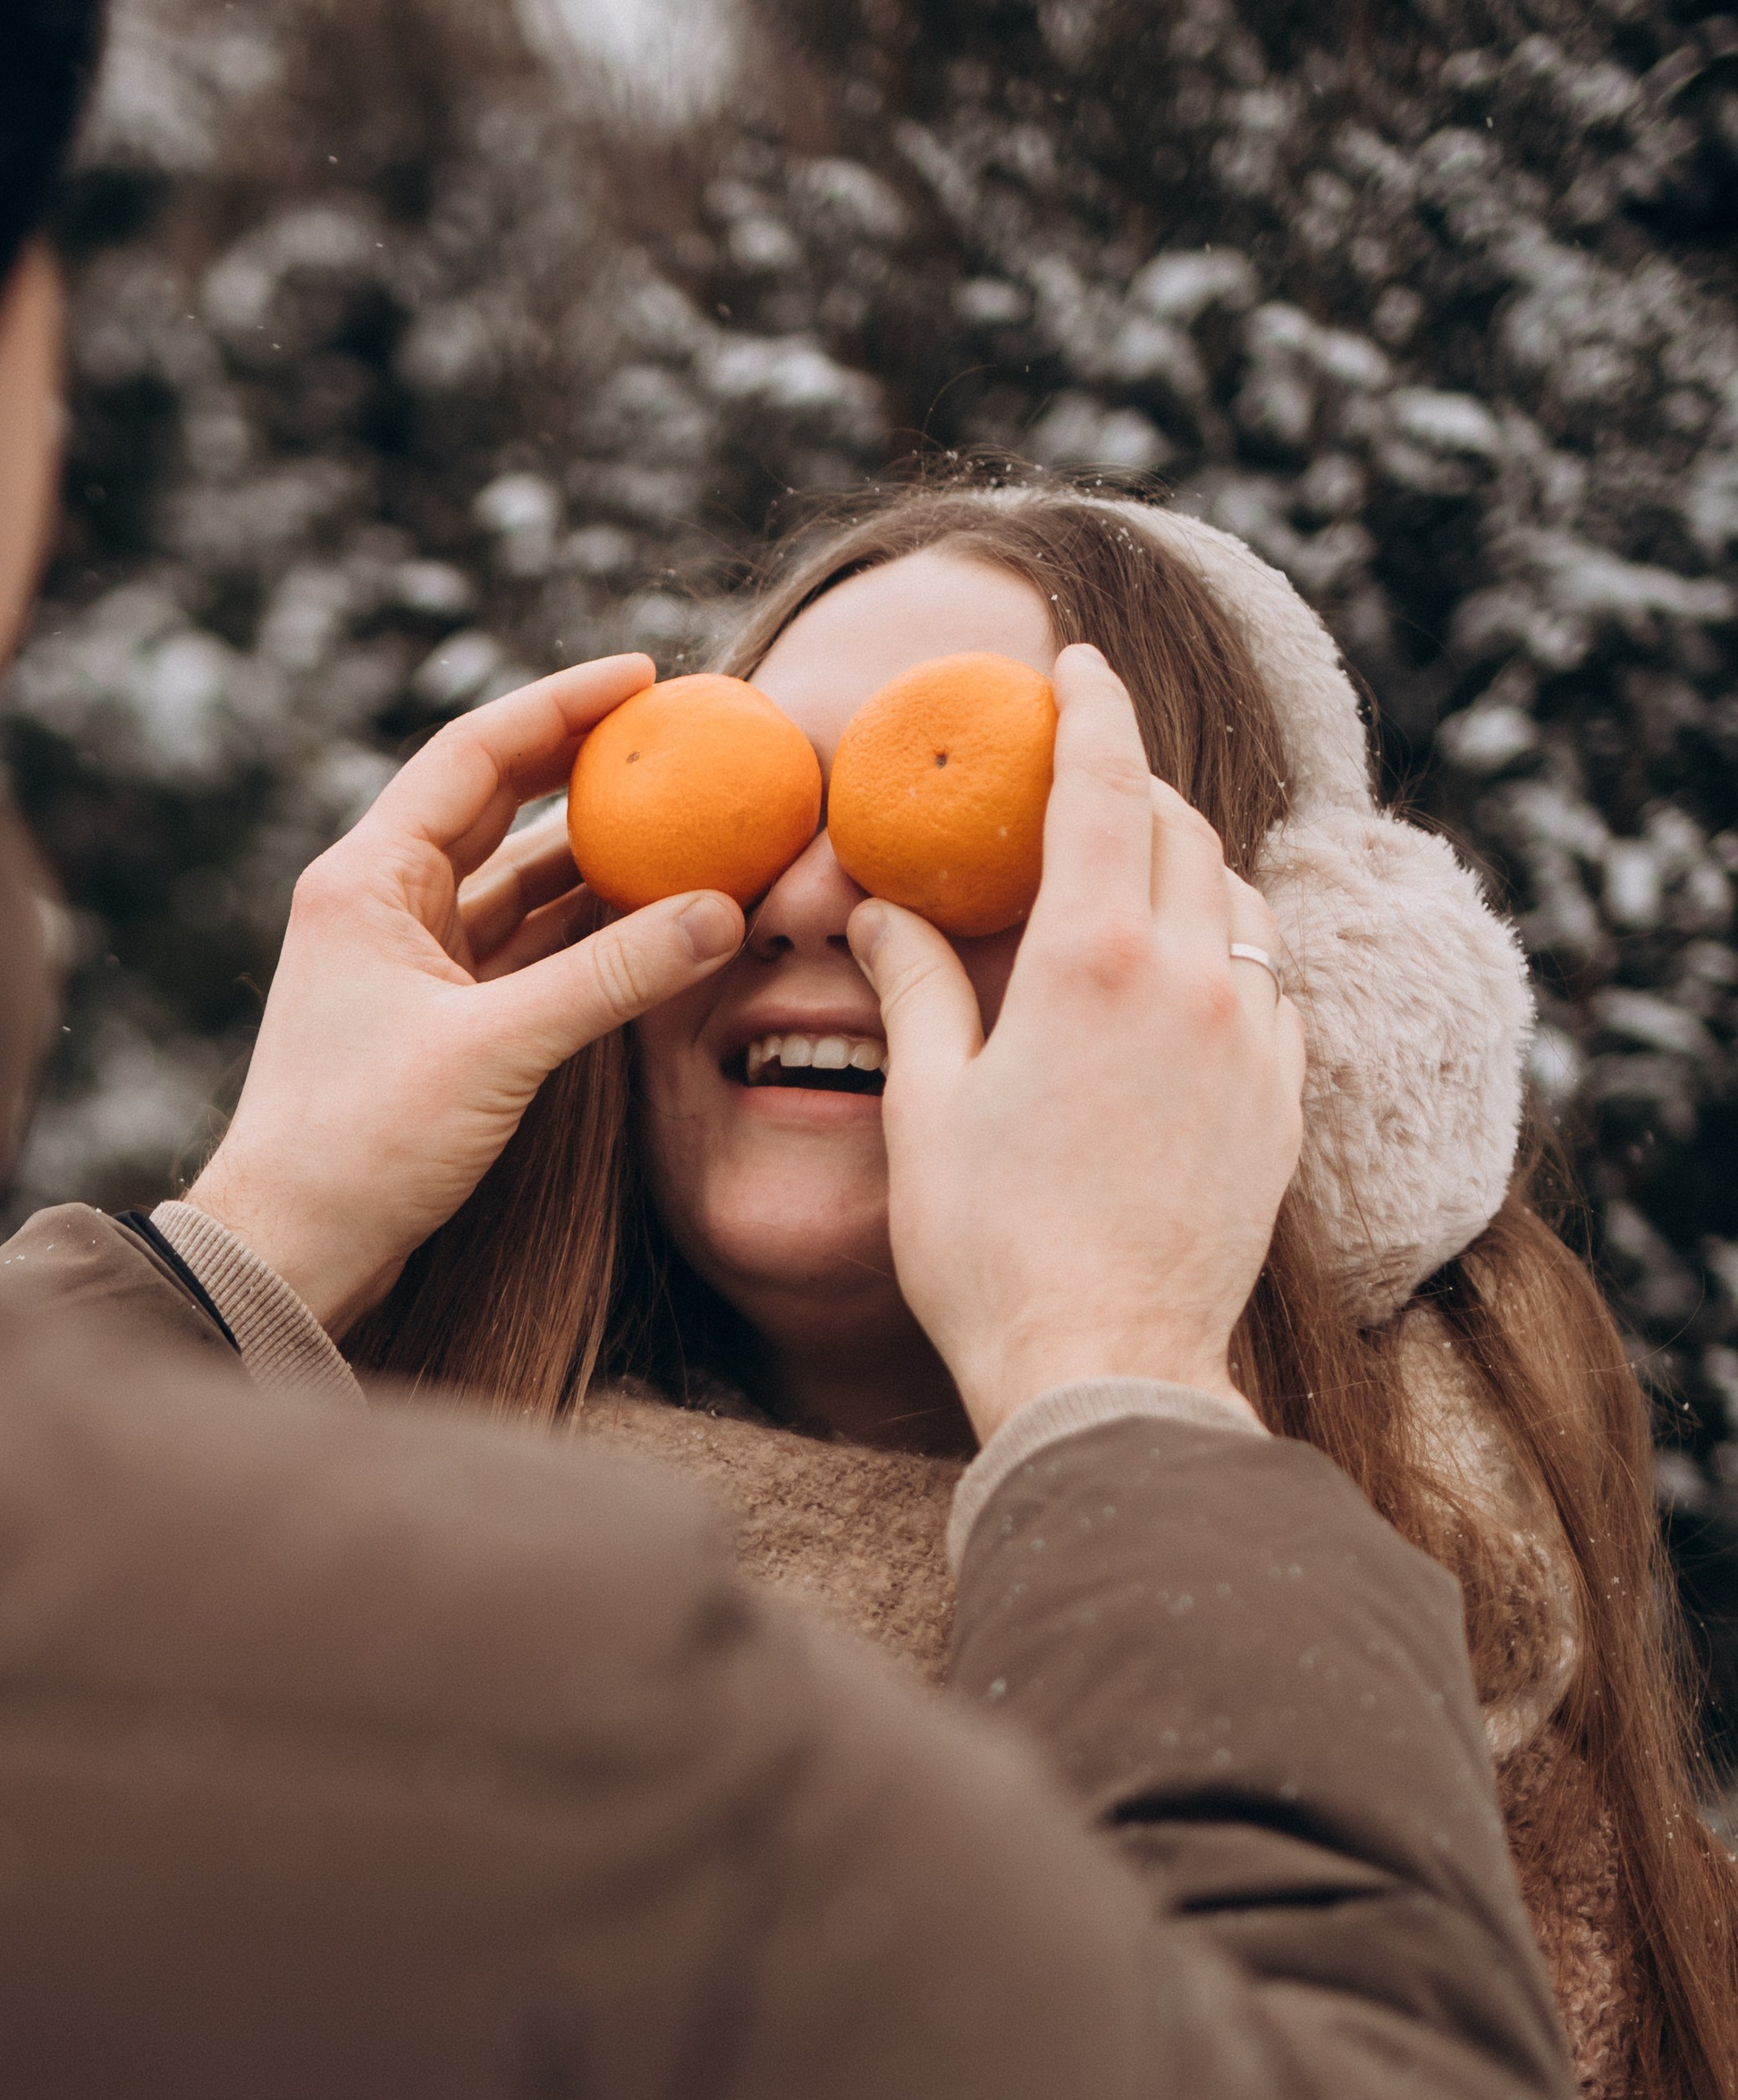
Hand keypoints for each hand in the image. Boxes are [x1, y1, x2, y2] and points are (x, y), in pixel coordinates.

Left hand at [183, 660, 743, 1332]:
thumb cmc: (361, 1145)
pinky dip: (584, 938)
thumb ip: (610, 978)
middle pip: (498, 807)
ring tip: (685, 831)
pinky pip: (523, 954)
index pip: (474, 754)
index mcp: (367, 878)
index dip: (560, 707)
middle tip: (677, 741)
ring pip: (517, 887)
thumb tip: (719, 915)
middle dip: (587, 772)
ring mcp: (408, 964)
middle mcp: (382, 905)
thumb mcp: (496, 1050)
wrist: (295, 1249)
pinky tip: (650, 925)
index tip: (644, 674)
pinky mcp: (434, 1022)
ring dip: (596, 862)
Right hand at [852, 645, 1305, 1443]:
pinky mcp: (1283, 1108)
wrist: (1103, 1369)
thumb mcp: (927, 1110)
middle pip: (1184, 829)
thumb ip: (917, 987)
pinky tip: (1180, 995)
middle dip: (1136, 789)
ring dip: (1188, 874)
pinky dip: (1226, 962)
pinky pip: (1269, 993)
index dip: (1092, 707)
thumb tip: (881, 910)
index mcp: (1095, 960)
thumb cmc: (992, 1251)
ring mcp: (1254, 1044)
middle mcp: (1194, 981)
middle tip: (1084, 790)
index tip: (1078, 663)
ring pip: (1238, 905)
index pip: (1107, 784)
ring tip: (1131, 891)